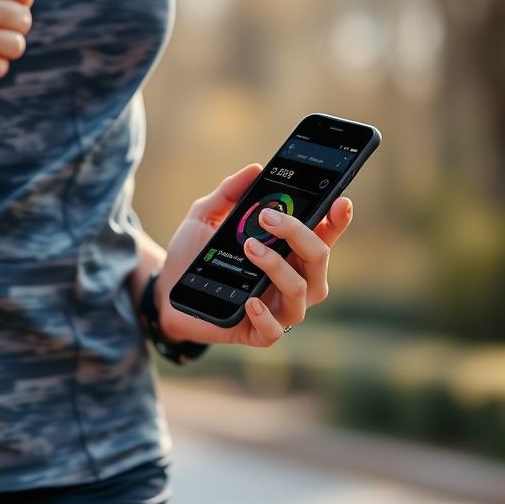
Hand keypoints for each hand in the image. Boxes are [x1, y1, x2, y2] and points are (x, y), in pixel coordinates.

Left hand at [156, 164, 352, 346]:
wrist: (165, 287)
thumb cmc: (195, 252)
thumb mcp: (206, 215)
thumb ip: (229, 193)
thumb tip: (254, 170)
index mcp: (290, 251)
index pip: (324, 234)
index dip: (337, 220)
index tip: (339, 202)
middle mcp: (293, 279)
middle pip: (319, 259)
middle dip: (299, 235)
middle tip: (267, 217)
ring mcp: (277, 308)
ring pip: (301, 292)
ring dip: (278, 267)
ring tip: (250, 248)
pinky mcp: (257, 333)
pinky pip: (274, 331)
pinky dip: (265, 317)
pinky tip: (249, 300)